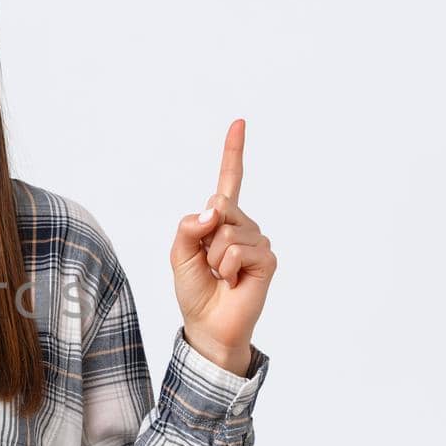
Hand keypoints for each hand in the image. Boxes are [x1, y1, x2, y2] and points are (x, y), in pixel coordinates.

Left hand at [169, 118, 277, 374]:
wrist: (208, 324)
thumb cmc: (195, 289)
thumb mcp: (179, 253)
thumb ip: (189, 226)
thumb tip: (214, 208)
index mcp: (221, 220)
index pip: (229, 181)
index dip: (233, 152)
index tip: (239, 122)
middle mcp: (243, 225)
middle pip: (220, 206)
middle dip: (204, 236)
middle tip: (209, 263)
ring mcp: (257, 240)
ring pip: (226, 231)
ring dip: (214, 258)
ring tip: (221, 275)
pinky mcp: (267, 258)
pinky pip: (238, 250)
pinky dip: (228, 267)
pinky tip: (234, 281)